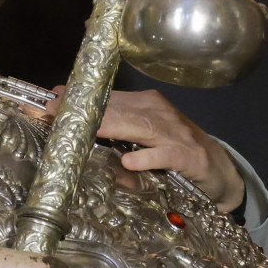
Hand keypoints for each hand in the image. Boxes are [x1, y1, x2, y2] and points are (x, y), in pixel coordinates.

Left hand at [45, 87, 243, 211]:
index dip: (78, 99)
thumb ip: (112, 124)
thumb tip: (71, 117)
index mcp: (145, 104)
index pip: (107, 97)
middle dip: (85, 111)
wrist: (219, 170)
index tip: (49, 101)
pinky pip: (163, 155)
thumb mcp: (142, 133)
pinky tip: (128, 162)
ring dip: (109, 127)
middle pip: (117, 109)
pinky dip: (146, 158)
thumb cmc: (175, 148)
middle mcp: (158, 113)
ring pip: (138, 127)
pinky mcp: (187, 156)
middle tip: (54, 113)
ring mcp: (173, 134)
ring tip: (85, 130)